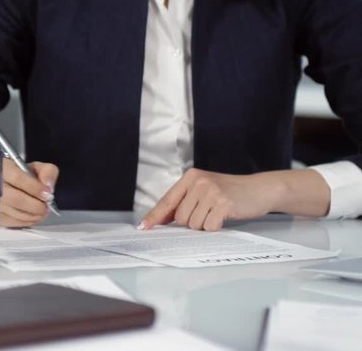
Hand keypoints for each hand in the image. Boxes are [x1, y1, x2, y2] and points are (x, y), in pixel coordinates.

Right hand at [0, 159, 58, 227]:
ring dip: (35, 214)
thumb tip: (48, 185)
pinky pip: (15, 223)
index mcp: (2, 168)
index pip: (18, 179)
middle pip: (17, 199)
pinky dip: (29, 221)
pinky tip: (34, 215)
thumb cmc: (19, 176)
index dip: (36, 188)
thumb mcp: (34, 167)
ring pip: (16, 213)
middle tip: (47, 204)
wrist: (1, 184)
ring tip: (43, 210)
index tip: (48, 193)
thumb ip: (47, 171)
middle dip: (37, 205)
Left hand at [138, 168, 329, 231]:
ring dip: (205, 225)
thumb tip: (160, 220)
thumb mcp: (204, 190)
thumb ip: (184, 202)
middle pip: (181, 217)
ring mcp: (211, 191)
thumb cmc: (230, 193)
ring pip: (194, 224)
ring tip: (217, 213)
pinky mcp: (223, 203)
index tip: (143, 227)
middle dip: (192, 222)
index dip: (154, 216)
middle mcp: (198, 182)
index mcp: (190, 177)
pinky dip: (216, 227)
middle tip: (208, 213)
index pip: (167, 200)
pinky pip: (209, 226)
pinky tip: (225, 216)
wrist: (260, 189)